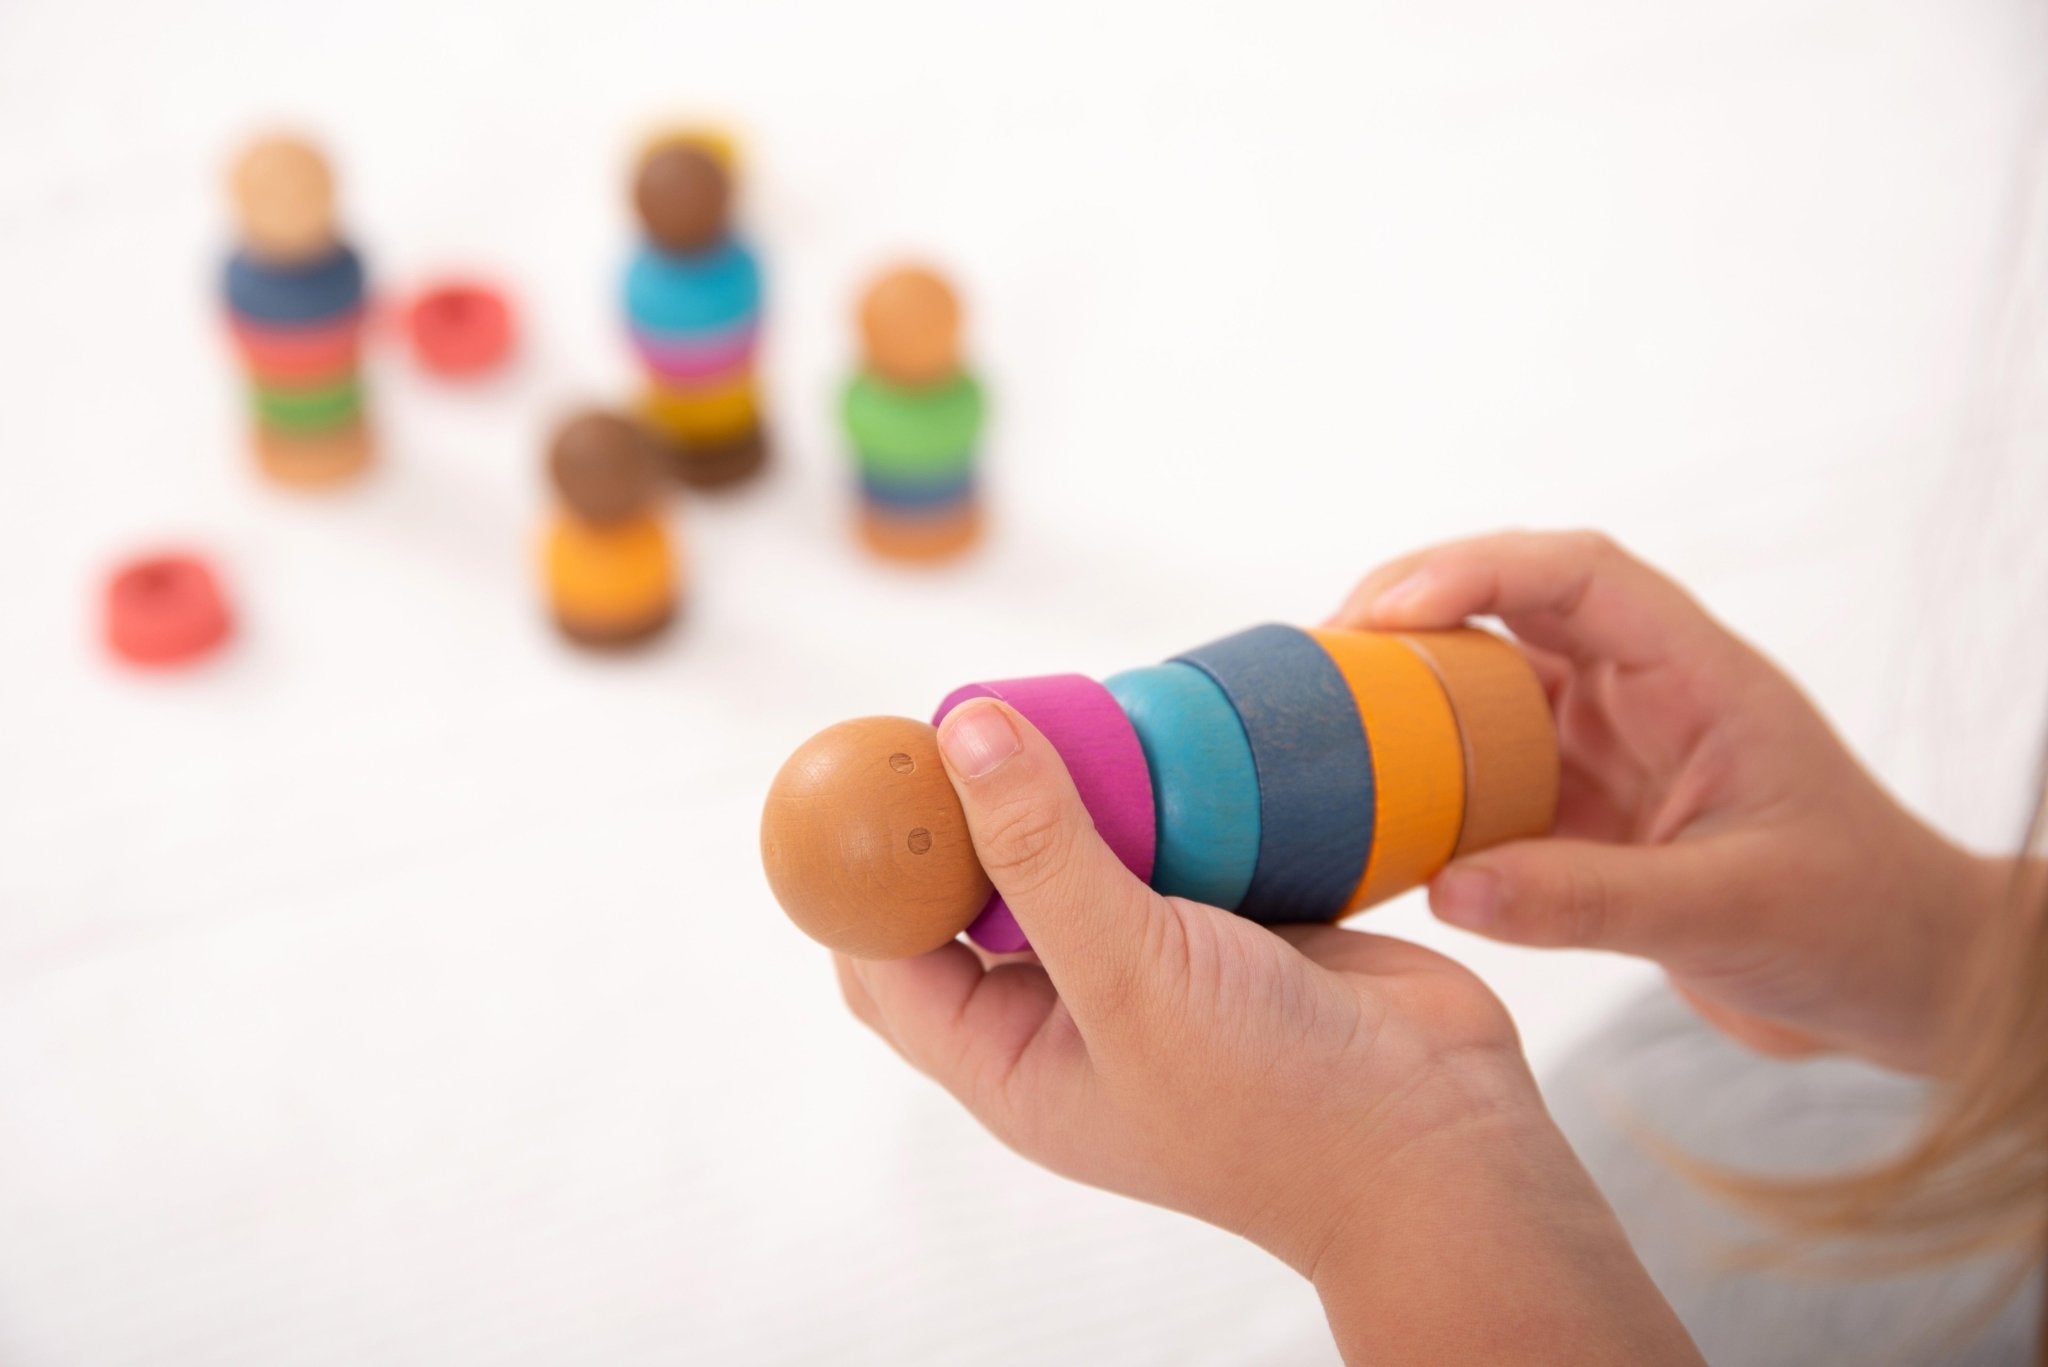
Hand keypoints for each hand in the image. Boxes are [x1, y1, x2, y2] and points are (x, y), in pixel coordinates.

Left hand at [838, 699, 1696, 1362]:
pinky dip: (1161, 788)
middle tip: (976, 719)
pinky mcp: (1227, 921)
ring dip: (1069, 786)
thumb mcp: (1131, 978)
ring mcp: (1150, 962)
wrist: (1446, 1143)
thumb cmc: (1278, 1109)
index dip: (866, 867)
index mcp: (1009, 1057)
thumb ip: (1043, 852)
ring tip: (1070, 712)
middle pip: (972, 890)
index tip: (873, 763)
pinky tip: (1163, 734)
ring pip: (1073, 850)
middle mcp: (1067, 1008)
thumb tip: (965, 732)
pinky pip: (1167, 837)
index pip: (885, 955)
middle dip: (965, 808)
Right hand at [1331, 530, 2002, 1074]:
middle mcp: (1644, 694)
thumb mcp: (1727, 911)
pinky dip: (1427, 783)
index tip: (1384, 612)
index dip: (1474, 569)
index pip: (1577, 573)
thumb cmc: (1856, 926)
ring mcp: (1609, 749)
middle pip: (1511, 606)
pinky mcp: (1585, 810)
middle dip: (1411, 609)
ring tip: (1325, 720)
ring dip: (1410, 695)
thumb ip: (1589, 899)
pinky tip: (1373, 813)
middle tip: (1322, 655)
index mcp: (1697, 674)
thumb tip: (1449, 887)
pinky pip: (1486, 774)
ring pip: (1487, 687)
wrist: (1900, 987)